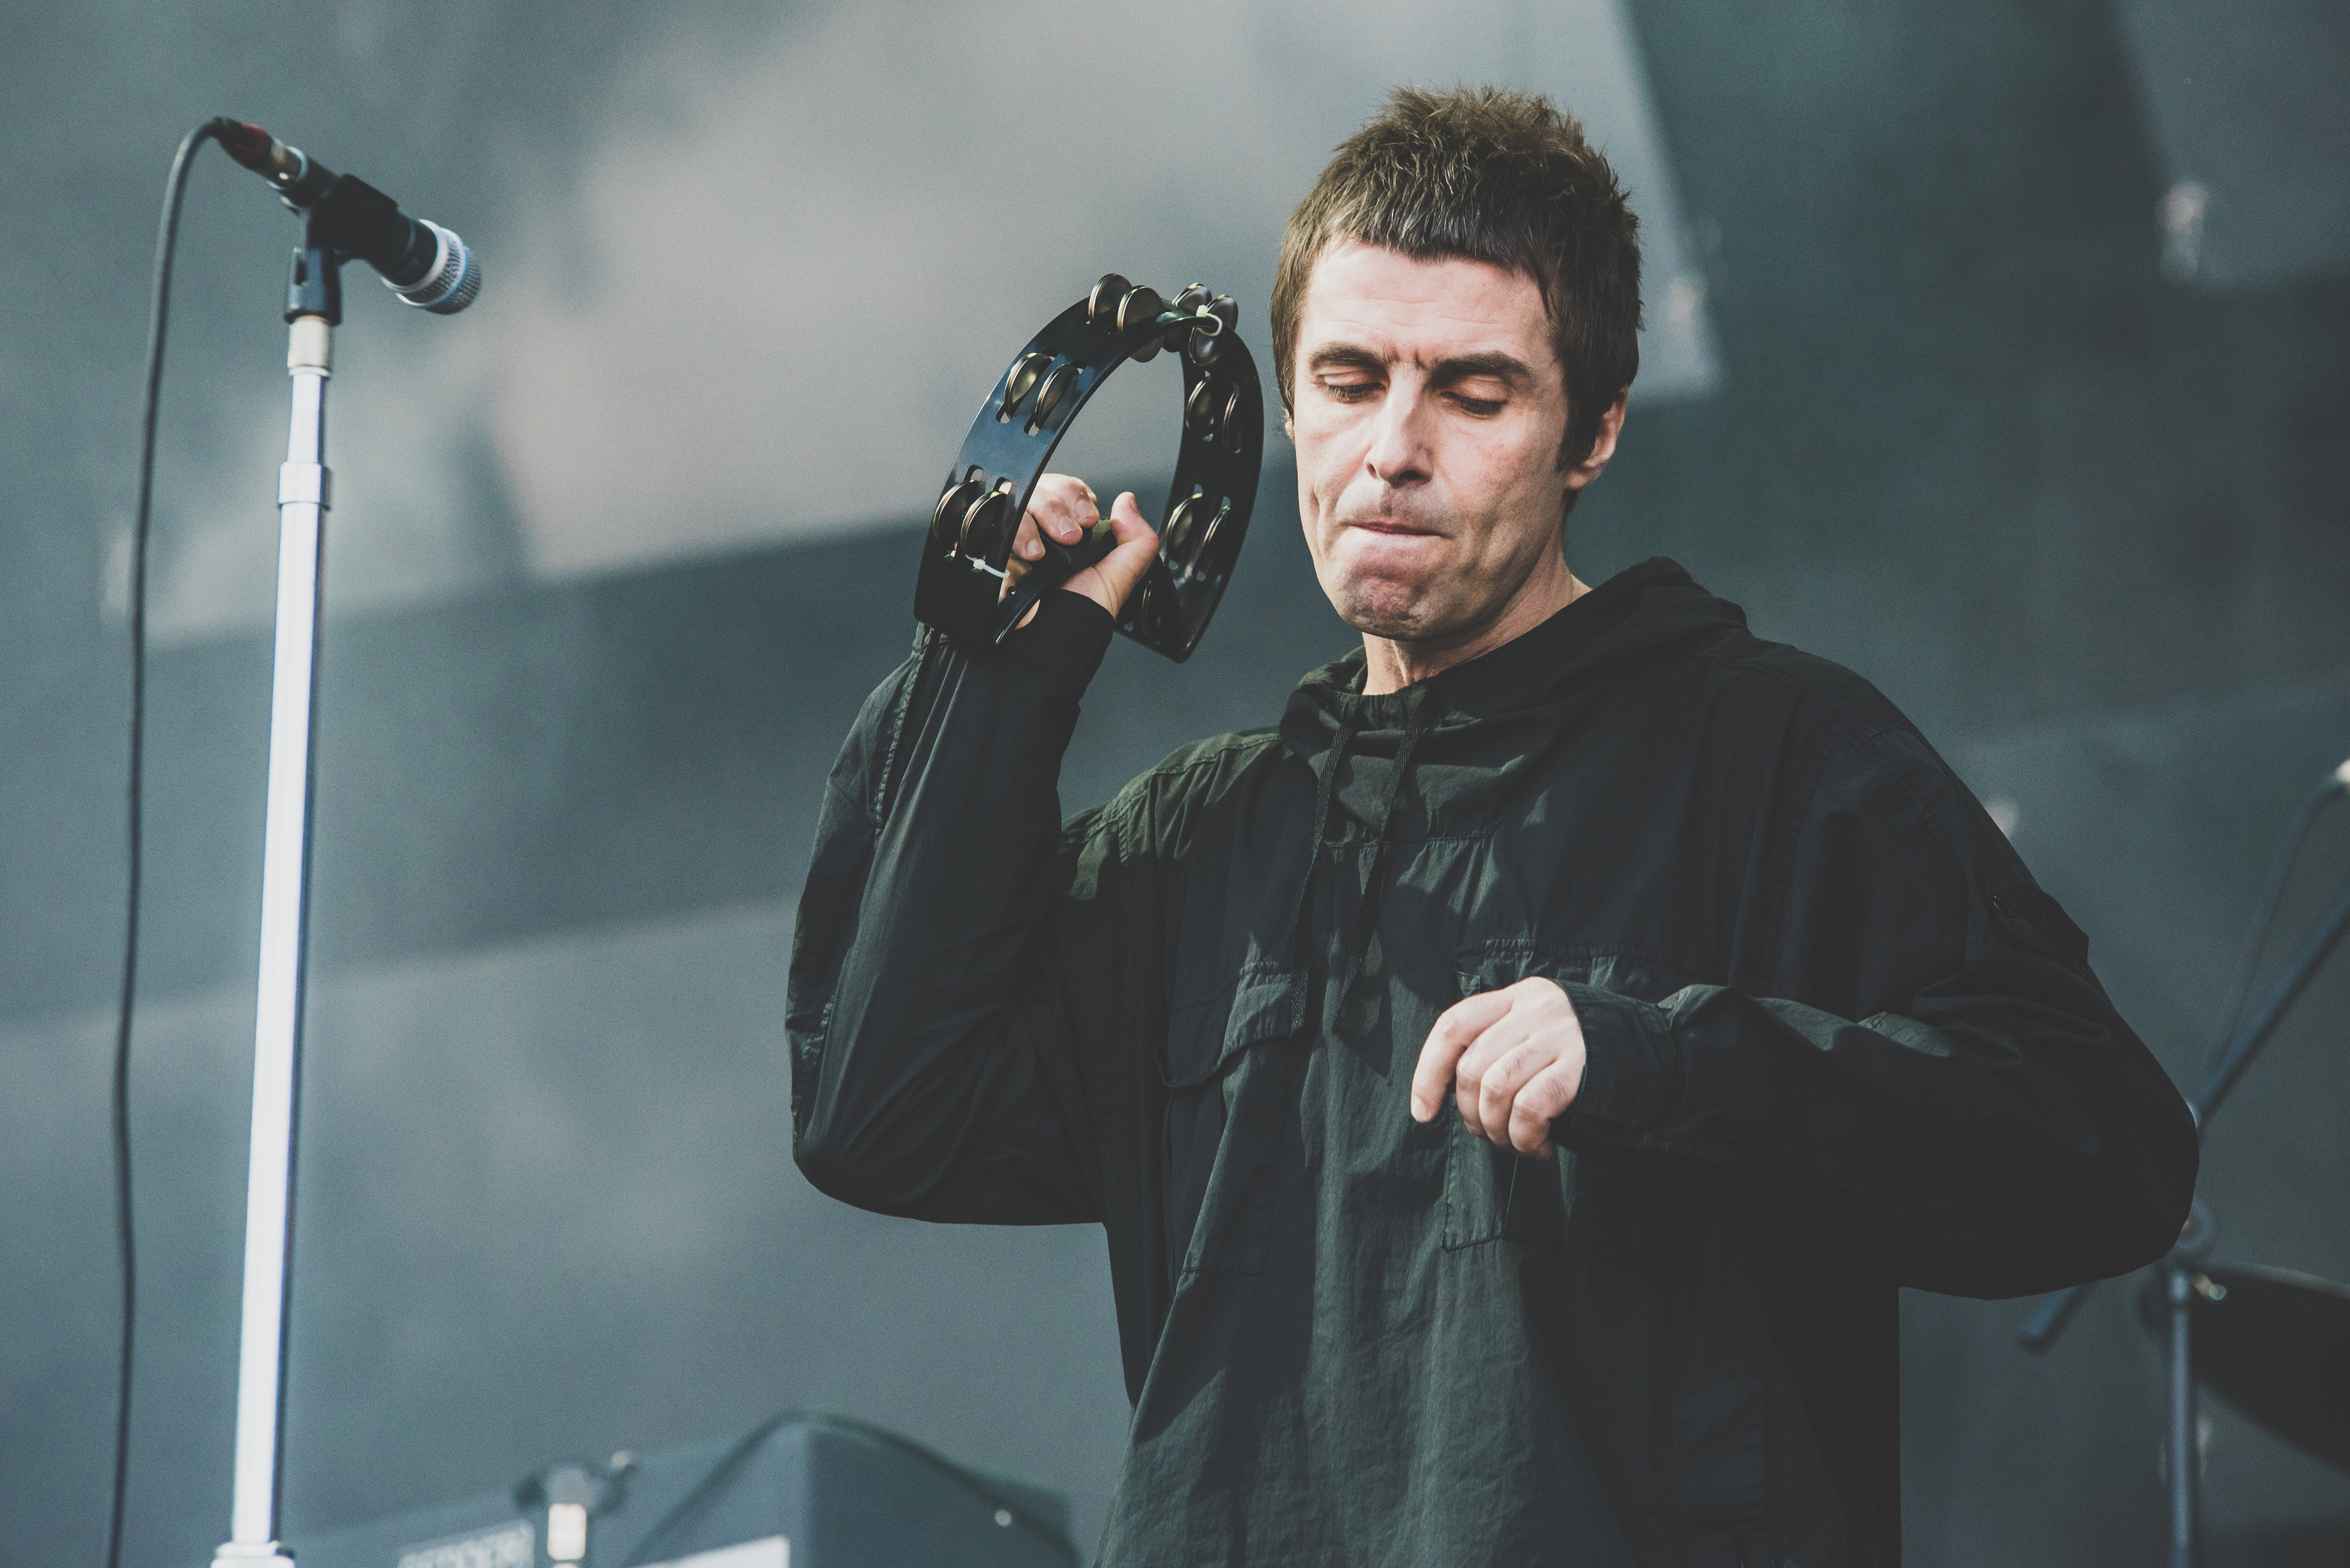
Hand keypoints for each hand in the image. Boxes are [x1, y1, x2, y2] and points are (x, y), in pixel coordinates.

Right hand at [1004, 473, 1158, 620]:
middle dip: (1059, 506)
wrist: (1051, 639)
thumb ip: (1138, 538)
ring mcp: (1012, 537)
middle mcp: (1039, 529)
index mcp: (1067, 529)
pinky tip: (1029, 555)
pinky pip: (993, 523)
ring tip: (1046, 551)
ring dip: (1038, 518)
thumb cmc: (1080, 612)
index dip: (1076, 496)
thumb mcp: (1120, 575)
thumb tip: (1127, 500)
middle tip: (1071, 536)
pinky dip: (1014, 533)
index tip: (1088, 518)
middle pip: (1041, 487)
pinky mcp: (991, 549)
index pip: (1066, 489)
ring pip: (1017, 501)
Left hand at [1410, 977, 1586, 1158]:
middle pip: (1471, 1065)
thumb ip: (1500, 1049)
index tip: (1423, 1112)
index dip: (1428, 1071)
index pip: (1454, 1025)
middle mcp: (1537, 1009)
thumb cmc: (1587, 1063)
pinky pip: (1529, 1108)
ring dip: (1496, 1130)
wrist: (1662, 1064)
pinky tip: (1539, 1147)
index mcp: (1520, 997)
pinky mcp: (1581, 1069)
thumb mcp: (1539, 1038)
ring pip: (1494, 1088)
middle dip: (1470, 1114)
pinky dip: (1524, 1138)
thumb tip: (1446, 1097)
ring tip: (1516, 1143)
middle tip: (1492, 1136)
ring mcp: (1561, 1036)